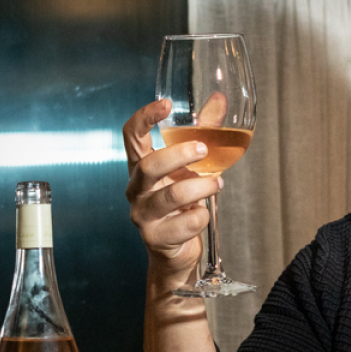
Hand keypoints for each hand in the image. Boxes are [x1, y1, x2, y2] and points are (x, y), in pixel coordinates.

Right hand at [124, 99, 222, 285]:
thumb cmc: (181, 203)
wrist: (176, 251)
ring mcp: (143, 214)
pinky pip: (184, 224)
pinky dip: (200, 217)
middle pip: (148, 166)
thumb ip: (203, 132)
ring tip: (218, 183)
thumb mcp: (191, 166)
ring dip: (200, 187)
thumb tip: (219, 100)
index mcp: (141, 166)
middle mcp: (136, 189)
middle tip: (203, 149)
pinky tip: (203, 214)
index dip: (145, 117)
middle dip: (178, 155)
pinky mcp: (156, 238)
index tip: (166, 104)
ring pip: (170, 196)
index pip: (131, 135)